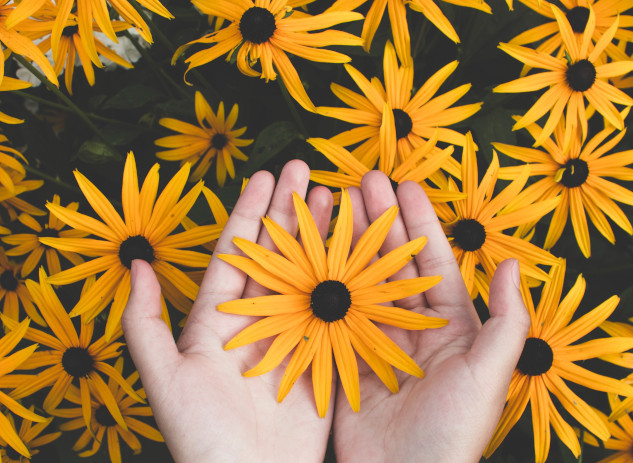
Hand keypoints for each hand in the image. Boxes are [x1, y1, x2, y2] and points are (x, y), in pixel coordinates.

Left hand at [122, 160, 334, 462]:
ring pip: (309, 273)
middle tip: (307, 171)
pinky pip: (336, 309)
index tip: (264, 176)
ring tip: (336, 198)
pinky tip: (359, 250)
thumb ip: (143, 322)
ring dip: (321, 235)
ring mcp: (293, 335)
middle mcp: (257, 320)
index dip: (250, 213)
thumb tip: (135, 264)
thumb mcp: (163, 377)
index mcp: (217, 318)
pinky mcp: (322, 356)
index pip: (236, 252)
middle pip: (276, 254)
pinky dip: (348, 279)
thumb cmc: (201, 436)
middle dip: (290, 211)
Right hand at [331, 172, 529, 462]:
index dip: (418, 222)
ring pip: (359, 280)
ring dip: (348, 242)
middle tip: (360, 182)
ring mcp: (374, 339)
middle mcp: (410, 326)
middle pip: (391, 262)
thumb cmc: (453, 430)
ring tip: (333, 205)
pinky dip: (323, 281)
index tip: (403, 185)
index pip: (431, 261)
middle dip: (377, 220)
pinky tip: (312, 253)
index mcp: (449, 325)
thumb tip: (512, 264)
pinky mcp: (344, 357)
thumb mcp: (489, 374)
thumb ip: (506, 319)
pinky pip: (333, 312)